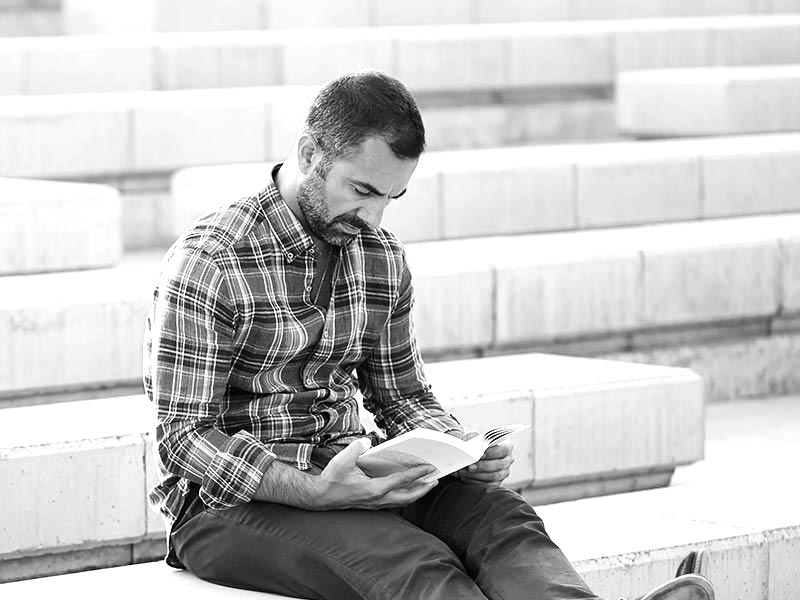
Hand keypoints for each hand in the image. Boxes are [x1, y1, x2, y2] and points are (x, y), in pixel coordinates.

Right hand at [313, 438, 438, 509]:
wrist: (320, 496)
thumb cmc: (332, 478)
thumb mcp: (343, 459)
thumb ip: (357, 448)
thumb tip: (368, 443)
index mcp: (373, 489)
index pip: (401, 481)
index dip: (417, 474)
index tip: (430, 468)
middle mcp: (377, 499)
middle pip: (407, 497)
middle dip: (424, 489)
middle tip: (436, 480)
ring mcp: (375, 504)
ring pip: (401, 501)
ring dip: (415, 493)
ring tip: (426, 484)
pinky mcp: (372, 504)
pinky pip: (394, 501)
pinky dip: (404, 495)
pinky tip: (407, 488)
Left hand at [454, 431, 513, 486]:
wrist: (472, 455)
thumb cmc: (476, 445)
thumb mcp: (474, 437)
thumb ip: (472, 436)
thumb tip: (469, 440)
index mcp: (506, 446)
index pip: (504, 450)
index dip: (492, 453)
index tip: (480, 454)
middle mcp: (508, 460)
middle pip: (499, 465)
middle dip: (483, 466)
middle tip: (469, 466)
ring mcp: (504, 473)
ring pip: (493, 476)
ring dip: (477, 475)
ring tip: (463, 472)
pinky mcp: (497, 483)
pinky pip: (488, 485)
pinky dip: (475, 481)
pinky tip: (465, 477)